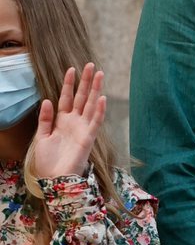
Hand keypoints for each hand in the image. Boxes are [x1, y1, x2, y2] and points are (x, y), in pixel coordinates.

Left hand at [32, 63, 106, 178]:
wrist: (55, 178)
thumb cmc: (48, 161)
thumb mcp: (41, 138)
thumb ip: (45, 119)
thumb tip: (47, 100)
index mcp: (62, 120)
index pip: (67, 98)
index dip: (69, 84)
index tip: (71, 69)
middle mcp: (75, 121)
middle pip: (82, 97)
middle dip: (86, 82)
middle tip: (91, 66)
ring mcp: (83, 128)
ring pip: (91, 105)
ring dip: (95, 90)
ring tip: (100, 75)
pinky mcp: (89, 137)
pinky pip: (96, 121)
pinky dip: (100, 110)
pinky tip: (102, 98)